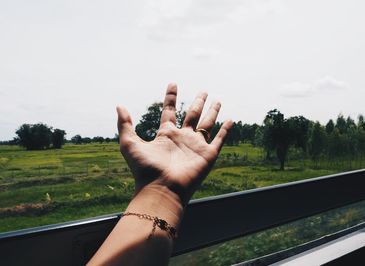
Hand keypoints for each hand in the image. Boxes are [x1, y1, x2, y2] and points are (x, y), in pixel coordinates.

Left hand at [117, 84, 231, 205]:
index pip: (170, 111)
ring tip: (217, 100)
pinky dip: (226, 130)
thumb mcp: (129, 144)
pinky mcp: (208, 155)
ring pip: (207, 124)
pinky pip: (219, 139)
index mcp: (166, 134)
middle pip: (192, 115)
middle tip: (203, 91)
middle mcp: (182, 138)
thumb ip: (125, 125)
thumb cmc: (145, 170)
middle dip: (198, 103)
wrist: (162, 189)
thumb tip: (119, 106)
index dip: (171, 97)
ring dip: (212, 112)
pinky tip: (231, 120)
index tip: (173, 84)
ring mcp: (196, 146)